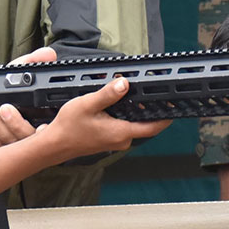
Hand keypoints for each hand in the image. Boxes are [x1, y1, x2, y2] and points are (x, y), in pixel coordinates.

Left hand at [0, 47, 58, 148]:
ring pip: (9, 144)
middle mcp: (34, 136)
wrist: (5, 93)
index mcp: (49, 121)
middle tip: (5, 109)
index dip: (45, 131)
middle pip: (27, 139)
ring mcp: (17, 143)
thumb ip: (36, 61)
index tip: (42, 126)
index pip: (49, 130)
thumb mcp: (26, 70)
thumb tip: (48, 54)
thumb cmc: (20, 84)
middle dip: (16, 126)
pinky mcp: (1, 147)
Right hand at [47, 77, 169, 157]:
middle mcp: (121, 140)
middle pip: (144, 124)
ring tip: (132, 95)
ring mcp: (115, 142)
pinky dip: (124, 117)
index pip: (152, 127)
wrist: (54, 145)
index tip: (174, 107)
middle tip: (151, 93)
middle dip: (149, 109)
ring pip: (133, 125)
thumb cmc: (68, 128)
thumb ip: (108, 94)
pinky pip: (123, 127)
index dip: (166, 117)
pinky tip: (117, 105)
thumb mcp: (88, 104)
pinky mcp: (108, 140)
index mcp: (121, 132)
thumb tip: (125, 84)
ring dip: (135, 112)